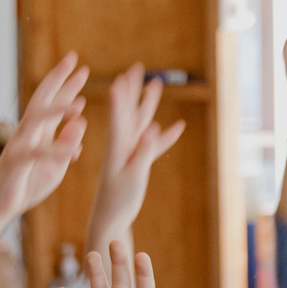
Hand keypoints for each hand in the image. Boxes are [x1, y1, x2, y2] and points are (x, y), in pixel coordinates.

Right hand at [0, 57, 88, 225]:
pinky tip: (76, 152)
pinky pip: (36, 154)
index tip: (82, 69)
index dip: (67, 85)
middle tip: (74, 59)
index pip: (53, 103)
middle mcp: (27, 133)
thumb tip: (80, 122)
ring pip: (36, 120)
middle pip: (42, 99)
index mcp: (38, 133)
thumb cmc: (25, 186)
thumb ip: (66, 142)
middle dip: (58, 79)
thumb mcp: (55, 165)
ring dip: (57, 111)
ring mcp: (18, 146)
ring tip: (80, 102)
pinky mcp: (15, 164)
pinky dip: (56, 152)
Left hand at [84, 64, 185, 251]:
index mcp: (117, 147)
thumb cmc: (118, 202)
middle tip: (137, 67)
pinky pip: (153, 146)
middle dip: (134, 89)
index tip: (123, 75)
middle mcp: (122, 145)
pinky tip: (177, 126)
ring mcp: (130, 153)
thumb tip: (152, 131)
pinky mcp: (137, 164)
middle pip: (129, 111)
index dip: (123, 96)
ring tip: (156, 85)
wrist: (110, 220)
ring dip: (148, 105)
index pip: (119, 116)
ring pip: (141, 123)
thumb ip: (142, 153)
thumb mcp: (132, 177)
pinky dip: (165, 136)